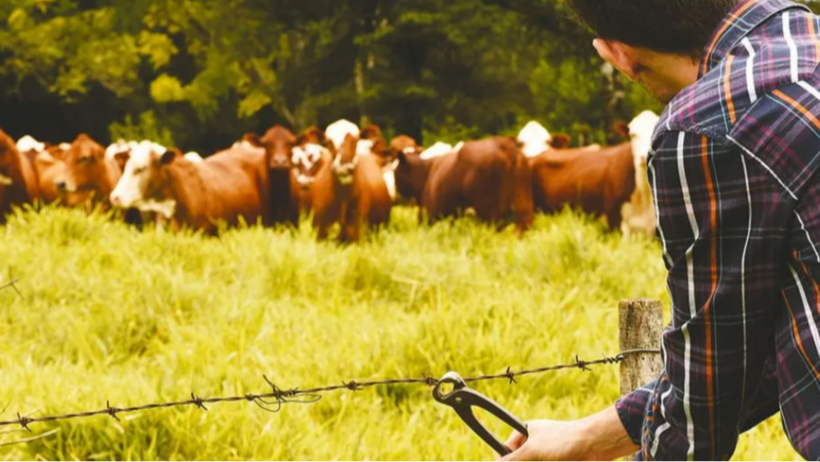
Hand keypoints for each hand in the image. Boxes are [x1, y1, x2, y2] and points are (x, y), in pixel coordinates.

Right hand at [498, 407, 637, 460]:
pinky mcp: (558, 460)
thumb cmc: (562, 440)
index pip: (506, 448)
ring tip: (551, 459)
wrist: (594, 444)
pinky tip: (558, 460)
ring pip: (533, 461)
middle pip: (521, 459)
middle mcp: (535, 441)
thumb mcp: (532, 449)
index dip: (504, 458)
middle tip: (532, 461)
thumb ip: (513, 458)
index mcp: (526, 431)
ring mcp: (547, 452)